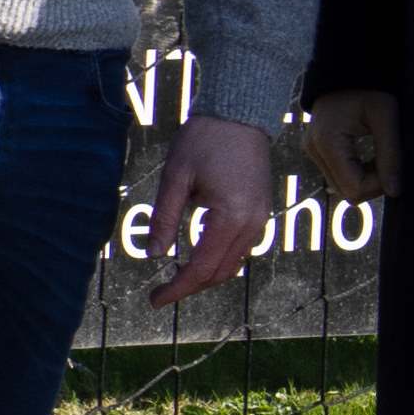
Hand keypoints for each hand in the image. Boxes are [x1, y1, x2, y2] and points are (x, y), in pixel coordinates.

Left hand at [144, 112, 281, 304]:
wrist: (239, 114)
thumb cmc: (204, 140)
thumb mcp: (175, 176)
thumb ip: (164, 217)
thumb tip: (152, 255)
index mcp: (230, 217)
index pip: (201, 267)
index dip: (177, 288)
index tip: (154, 300)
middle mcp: (251, 224)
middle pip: (219, 273)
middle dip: (189, 287)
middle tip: (159, 294)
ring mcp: (260, 220)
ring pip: (232, 265)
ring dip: (204, 277)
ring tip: (173, 279)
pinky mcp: (260, 213)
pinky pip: (240, 249)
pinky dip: (217, 261)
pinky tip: (195, 258)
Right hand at [304, 89, 398, 204]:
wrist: (347, 69)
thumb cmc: (369, 89)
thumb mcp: (386, 118)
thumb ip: (390, 155)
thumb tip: (395, 191)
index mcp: (328, 143)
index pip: (353, 189)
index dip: (378, 186)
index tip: (393, 167)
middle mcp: (314, 150)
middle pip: (346, 192)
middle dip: (373, 183)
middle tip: (388, 161)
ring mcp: (312, 151)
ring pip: (342, 186)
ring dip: (366, 178)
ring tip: (379, 156)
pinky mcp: (316, 150)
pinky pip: (338, 174)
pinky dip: (357, 171)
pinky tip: (368, 155)